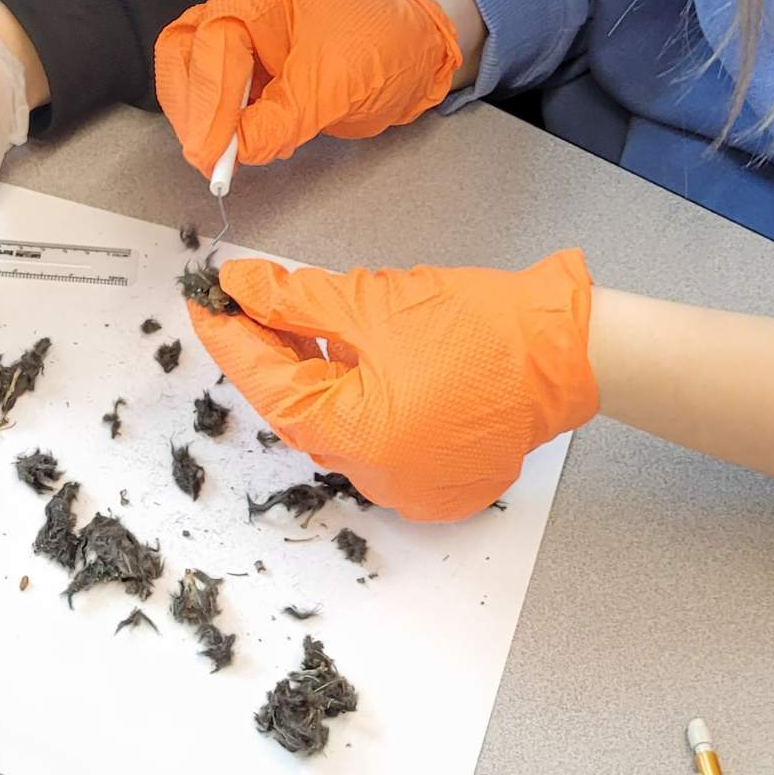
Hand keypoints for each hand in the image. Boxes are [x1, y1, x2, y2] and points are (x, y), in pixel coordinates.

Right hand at [153, 0, 469, 178]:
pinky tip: (244, 147)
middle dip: (191, 109)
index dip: (206, 102)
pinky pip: (215, 101)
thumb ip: (281, 121)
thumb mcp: (333, 88)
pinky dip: (221, 128)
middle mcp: (236, 13)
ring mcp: (237, 44)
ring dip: (201, 121)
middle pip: (183, 55)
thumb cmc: (379, 50)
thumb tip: (238, 151)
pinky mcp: (245, 74)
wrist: (411, 56)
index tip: (212, 152)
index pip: (210, 46)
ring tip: (230, 156)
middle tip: (207, 159)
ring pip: (190, 79)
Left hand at [192, 251, 600, 520]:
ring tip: (296, 318)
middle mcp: (377, 478)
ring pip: (337, 427)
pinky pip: (374, 440)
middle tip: (245, 304)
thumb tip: (239, 287)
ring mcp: (409, 487)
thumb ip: (296, 299)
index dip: (231, 342)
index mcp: (358, 438)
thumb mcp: (375, 301)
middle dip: (270, 355)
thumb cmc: (481, 325)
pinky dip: (354, 398)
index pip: (270, 388)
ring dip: (313, 374)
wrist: (569, 352)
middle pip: (300, 411)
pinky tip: (346, 354)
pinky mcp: (434, 480)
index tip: (204, 303)